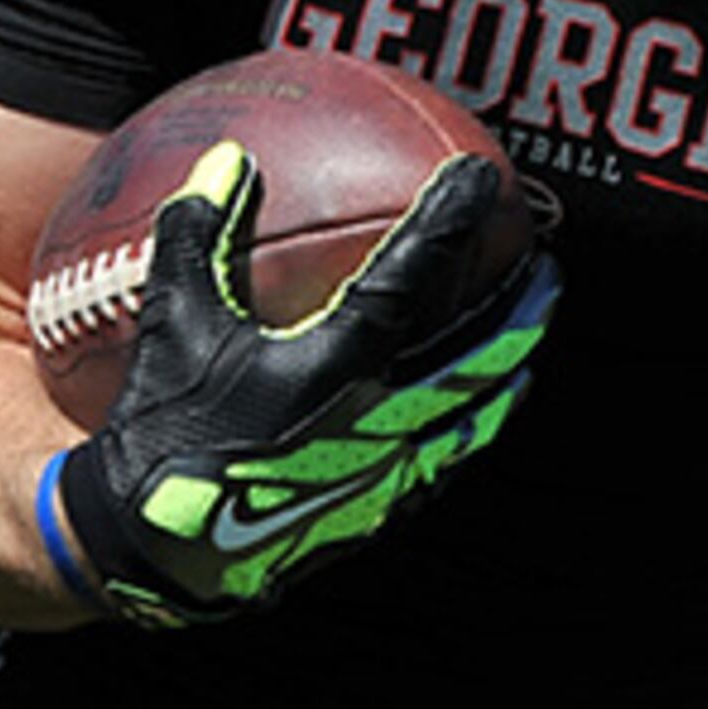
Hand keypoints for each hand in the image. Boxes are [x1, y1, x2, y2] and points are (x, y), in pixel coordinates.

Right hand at [38, 142, 553, 627]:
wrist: (159, 552)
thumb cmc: (165, 431)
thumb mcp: (172, 327)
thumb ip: (199, 237)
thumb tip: (229, 157)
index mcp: (337, 365)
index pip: (413, 277)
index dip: (450, 221)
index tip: (481, 178)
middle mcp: (378, 419)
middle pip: (477, 356)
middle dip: (519, 310)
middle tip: (548, 267)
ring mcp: (386, 473)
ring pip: (472, 416)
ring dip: (506, 372)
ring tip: (527, 348)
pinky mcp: (376, 514)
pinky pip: (442, 463)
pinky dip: (467, 430)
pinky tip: (468, 422)